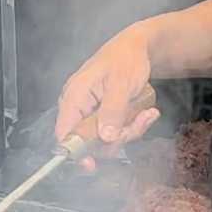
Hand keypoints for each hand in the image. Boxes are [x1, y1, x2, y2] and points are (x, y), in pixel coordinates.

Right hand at [56, 25, 162, 166]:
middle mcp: (79, 107)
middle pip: (89, 141)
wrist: (139, 48)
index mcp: (74, 96)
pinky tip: (147, 112)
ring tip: (147, 112)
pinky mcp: (106, 115)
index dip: (75, 152)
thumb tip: (105, 137)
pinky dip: (133, 125)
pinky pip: (117, 131)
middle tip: (137, 122)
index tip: (92, 164)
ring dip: (129, 131)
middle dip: (116, 138)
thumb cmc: (125, 58)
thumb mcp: (121, 83)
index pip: (64, 133)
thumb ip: (112, 110)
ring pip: (106, 139)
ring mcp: (93, 113)